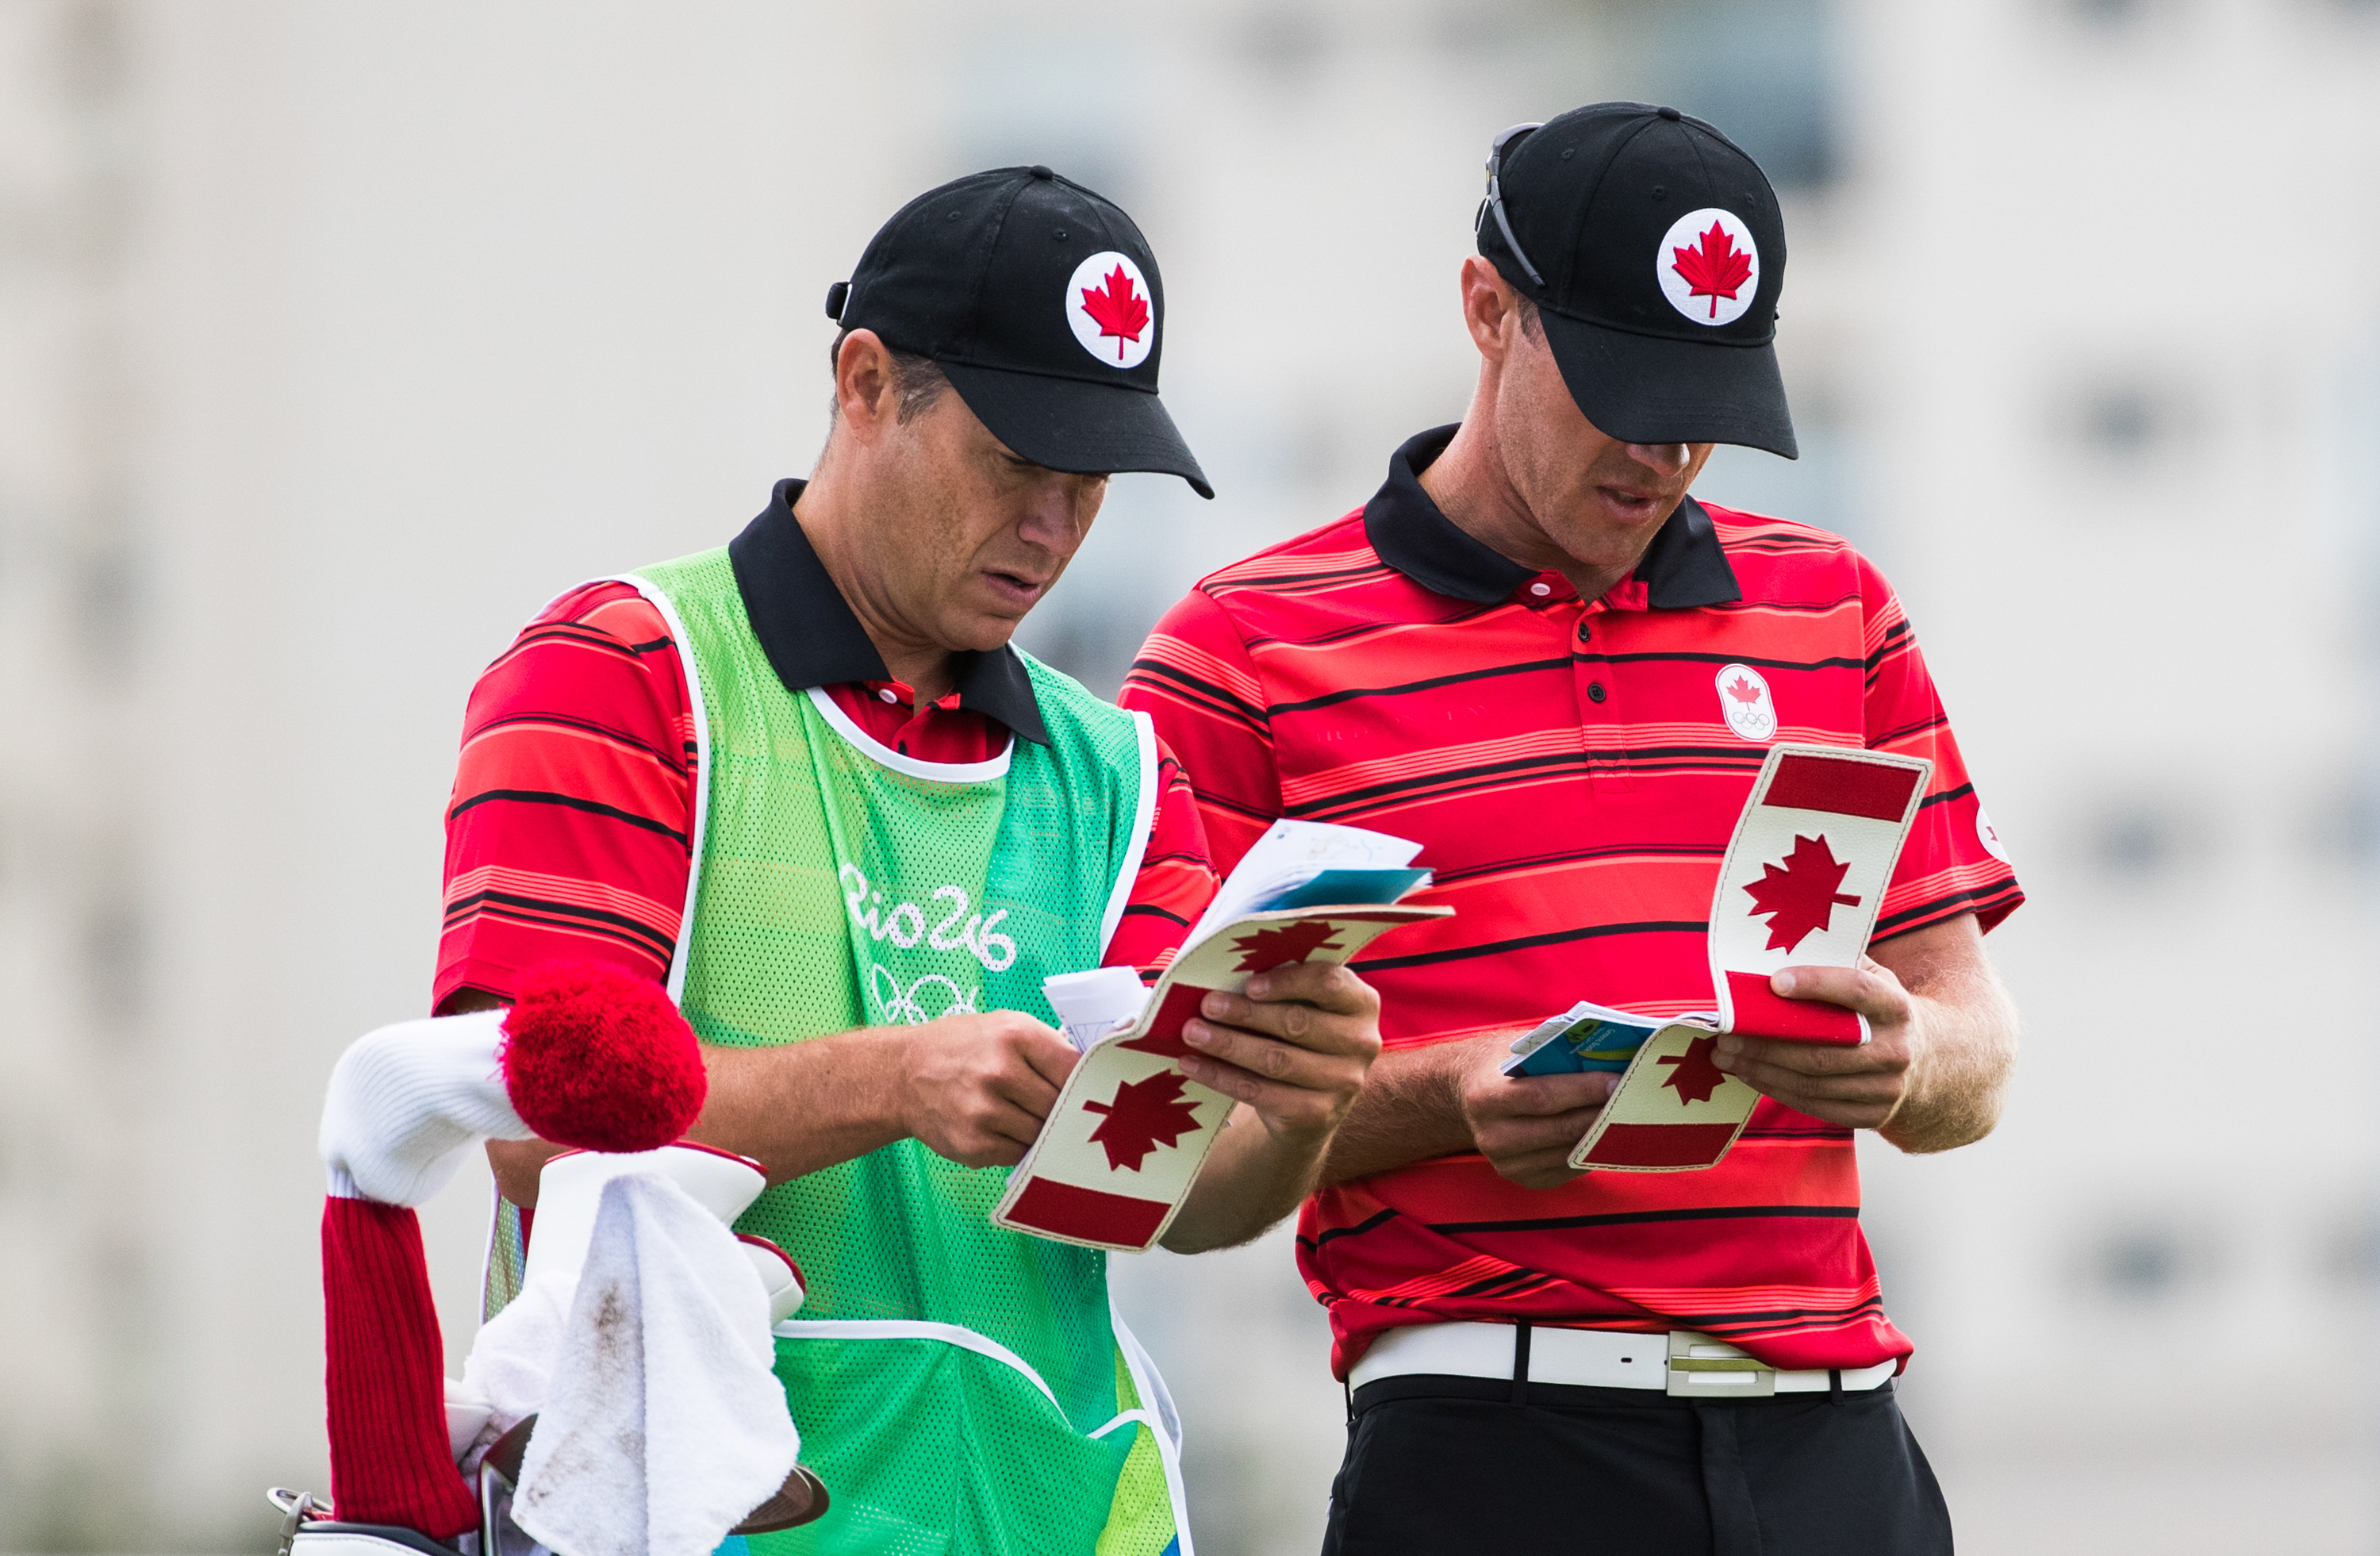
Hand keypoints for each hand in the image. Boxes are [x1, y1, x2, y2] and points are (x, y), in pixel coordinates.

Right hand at [896, 1011, 1078, 1167]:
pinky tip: (1003, 1128)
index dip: (1085, 1082)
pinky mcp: (974, 1146)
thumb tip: (1094, 1072)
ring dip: (1041, 1130)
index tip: (1090, 1090)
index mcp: (1015, 1036)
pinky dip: (1018, 1145)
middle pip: (1060, 1106)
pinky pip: (1019, 1154)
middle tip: (1058, 1106)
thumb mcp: (1006, 1026)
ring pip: (1042, 1134)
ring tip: (1024, 1114)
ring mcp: (985, 1113)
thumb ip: (1049, 1047)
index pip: (1075, 1069)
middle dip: (1062, 1109)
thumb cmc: (962, 1047)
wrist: (903, 1075)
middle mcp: (1000, 1073)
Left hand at [1177, 963, 1381, 1145]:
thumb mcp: (1306, 1006)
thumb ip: (1284, 987)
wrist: (1313, 1106)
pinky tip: (1194, 1064)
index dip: (1288, 981)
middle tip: (1206, 1005)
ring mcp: (1344, 1082)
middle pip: (1297, 1023)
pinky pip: (1261, 1093)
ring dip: (1228, 1044)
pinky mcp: (1318, 1115)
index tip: (1249, 984)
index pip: (1329, 983)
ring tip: (1192, 1033)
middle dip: (1245, 1013)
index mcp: (1361, 1003)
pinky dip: (1222, 1077)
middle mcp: (1361, 1042)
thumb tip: (1227, 975)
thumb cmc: (1302, 1037)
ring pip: (1276, 1060)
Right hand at [1457, 1043, 1615, 1188]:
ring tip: (1630, 1114)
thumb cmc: (1503, 1065)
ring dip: (1604, 1134)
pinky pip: (1570, 1168)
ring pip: (1570, 1152)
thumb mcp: (1518, 1049)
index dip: (1584, 1090)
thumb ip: (1555, 1053)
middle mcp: (1492, 1136)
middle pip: (1561, 1129)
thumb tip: (1610, 1054)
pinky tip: (1609, 1133)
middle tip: (1636, 1098)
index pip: (1543, 1096)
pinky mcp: (1525, 1179)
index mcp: (1486, 1097)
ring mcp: (1507, 1164)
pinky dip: (1593, 1150)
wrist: (1467, 1095)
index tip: (1618, 1081)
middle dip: (1602, 1113)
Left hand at [1711, 956, 1924, 1129]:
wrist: (1928, 1060)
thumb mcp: (1875, 979)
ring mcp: (1886, 1087)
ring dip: (1761, 1069)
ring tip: (1726, 1056)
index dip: (1816, 984)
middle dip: (1765, 1043)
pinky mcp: (1873, 1115)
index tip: (1774, 981)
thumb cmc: (1879, 1010)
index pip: (1856, 990)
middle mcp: (1895, 1049)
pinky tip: (1750, 1074)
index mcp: (1895, 1005)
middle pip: (1821, 1048)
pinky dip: (1776, 1090)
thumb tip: (1780, 947)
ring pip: (1812, 1082)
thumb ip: (1839, 963)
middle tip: (1726, 1034)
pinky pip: (1815, 1105)